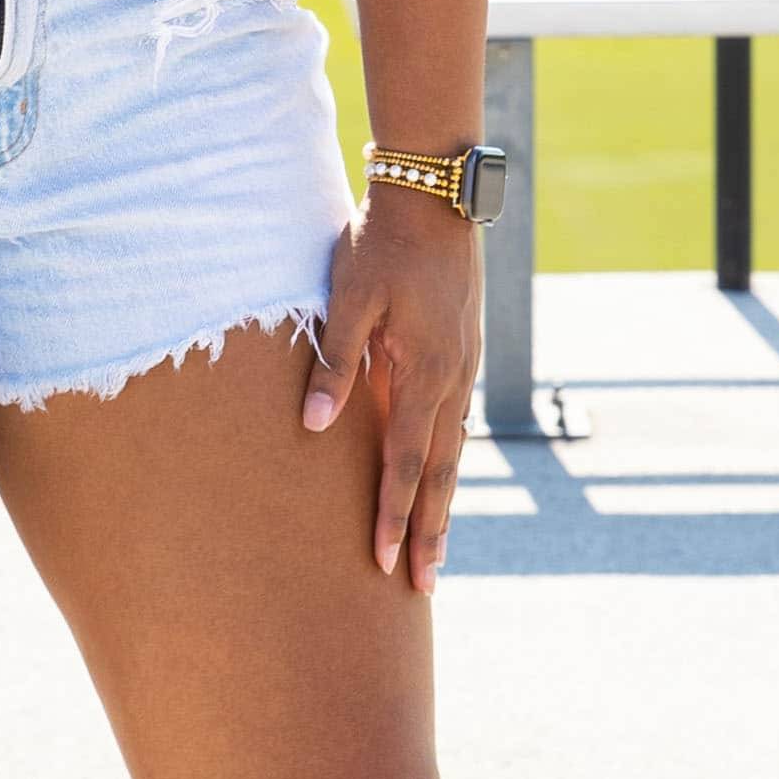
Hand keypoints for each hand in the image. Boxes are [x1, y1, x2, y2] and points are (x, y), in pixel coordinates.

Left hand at [301, 178, 482, 588]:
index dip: (395, 516)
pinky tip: (440, 470)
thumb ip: (334, 362)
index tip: (387, 564)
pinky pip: (457, 420)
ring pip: (454, 449)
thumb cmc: (383, 242)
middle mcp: (453, 379)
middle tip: (426, 586)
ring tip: (437, 545)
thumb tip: (314, 426)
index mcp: (426, 373)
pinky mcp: (463, 349)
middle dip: (432, 530)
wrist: (435, 193)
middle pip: (441, 472)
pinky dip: (448, 457)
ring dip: (444, 499)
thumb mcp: (350, 297)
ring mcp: (464, 365)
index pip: (407, 464)